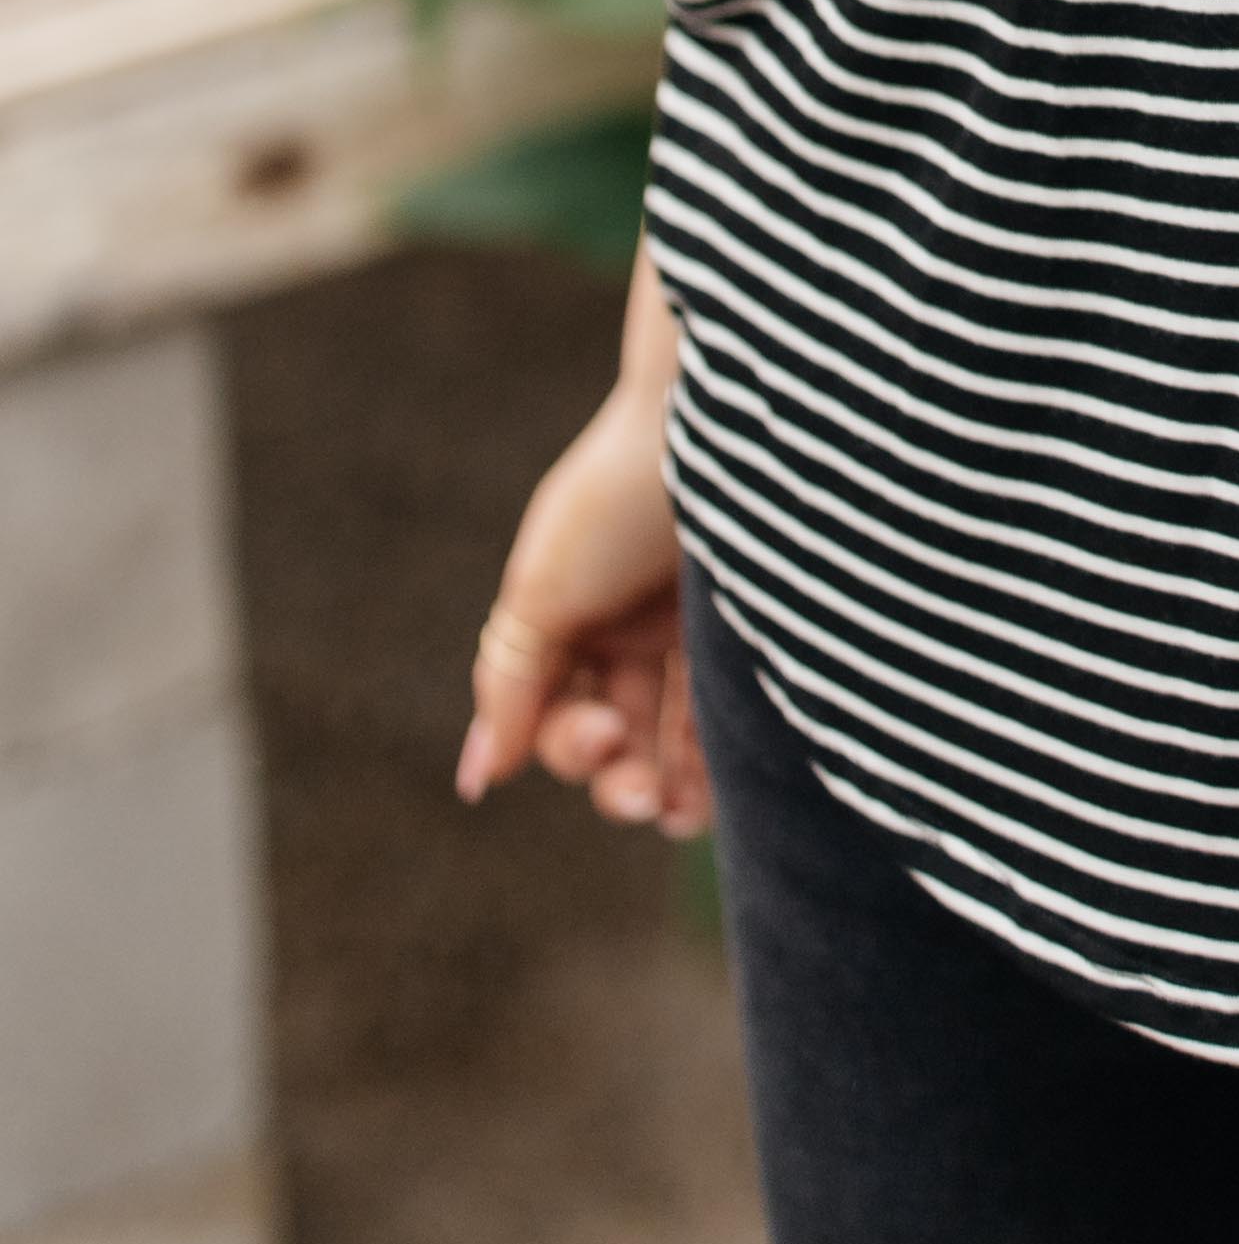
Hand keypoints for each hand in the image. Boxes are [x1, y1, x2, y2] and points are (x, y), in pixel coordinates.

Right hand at [458, 372, 708, 837]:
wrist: (721, 423)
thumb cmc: (620, 498)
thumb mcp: (544, 591)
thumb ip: (510, 685)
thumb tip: (481, 777)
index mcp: (567, 610)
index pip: (551, 710)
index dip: (565, 742)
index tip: (602, 739)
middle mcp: (627, 620)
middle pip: (613, 729)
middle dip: (615, 776)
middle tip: (637, 797)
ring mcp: (693, 627)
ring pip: (672, 733)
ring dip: (665, 788)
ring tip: (671, 820)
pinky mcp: (752, 630)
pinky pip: (727, 716)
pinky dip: (713, 766)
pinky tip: (705, 802)